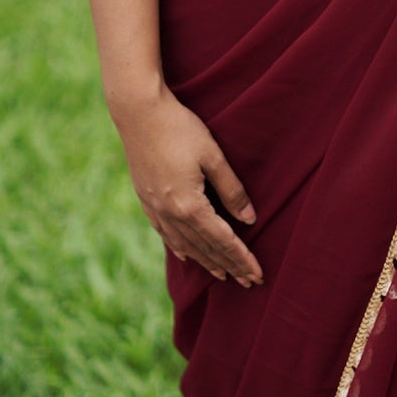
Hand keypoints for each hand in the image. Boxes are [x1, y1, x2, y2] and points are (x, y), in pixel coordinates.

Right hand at [113, 87, 263, 287]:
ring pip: (185, 245)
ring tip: (223, 275)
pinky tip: (187, 256)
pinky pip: (166, 234)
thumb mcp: (213, 156)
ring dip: (206, 262)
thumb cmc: (180, 129)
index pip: (223, 241)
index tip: (257, 276)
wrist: (138, 113)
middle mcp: (170, 214)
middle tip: (248, 283)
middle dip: (229, 266)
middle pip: (206, 248)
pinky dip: (181, 248)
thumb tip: (250, 219)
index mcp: (189, 206)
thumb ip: (232, 190)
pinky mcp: (146, 200)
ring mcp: (155, 209)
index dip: (242, 259)